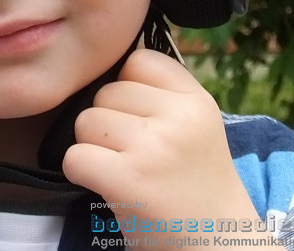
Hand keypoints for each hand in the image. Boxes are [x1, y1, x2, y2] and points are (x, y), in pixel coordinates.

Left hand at [63, 49, 258, 232]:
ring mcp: (153, 147)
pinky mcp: (128, 179)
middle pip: (106, 92)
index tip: (139, 116)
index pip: (138, 61)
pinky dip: (80, 172)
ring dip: (92, 146)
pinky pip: (75, 157)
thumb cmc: (195, 184)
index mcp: (196, 100)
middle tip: (132, 153)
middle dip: (108, 121)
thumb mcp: (197, 125)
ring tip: (122, 168)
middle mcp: (178, 118)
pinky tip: (104, 184)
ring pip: (86, 122)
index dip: (127, 86)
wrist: (218, 244)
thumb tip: (109, 70)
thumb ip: (162, 94)